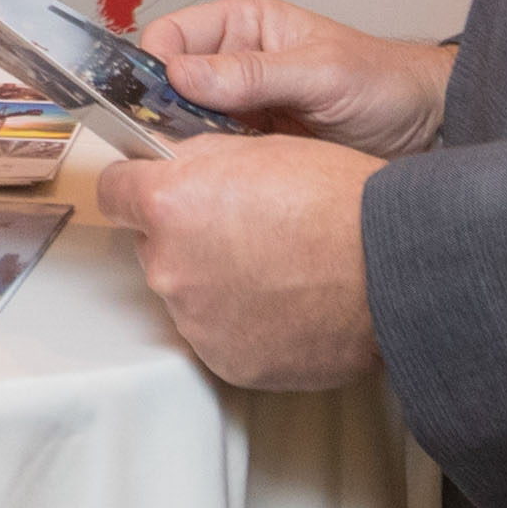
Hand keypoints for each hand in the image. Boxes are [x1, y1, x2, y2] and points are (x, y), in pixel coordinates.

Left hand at [103, 132, 382, 391]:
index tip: (154, 189)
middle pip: (153, 245)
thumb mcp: (259, 147)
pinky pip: (216, 333)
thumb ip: (198, 160)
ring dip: (213, 280)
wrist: (392, 268)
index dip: (139, 185)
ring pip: (186, 292)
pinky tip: (281, 301)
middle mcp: (170, 266)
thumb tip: (170, 163)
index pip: (114, 192)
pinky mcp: (224, 360)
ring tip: (273, 267)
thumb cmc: (339, 203)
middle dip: (185, 235)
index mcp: (169, 205)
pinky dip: (240, 321)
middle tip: (241, 227)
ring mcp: (195, 320)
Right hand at [139, 0, 451, 159]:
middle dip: (167, 114)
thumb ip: (253, 74)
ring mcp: (243, 111)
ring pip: (186, 128)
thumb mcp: (321, 72)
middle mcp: (236, 66)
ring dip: (192, 146)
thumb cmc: (387, 83)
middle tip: (186, 141)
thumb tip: (184, 74)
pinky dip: (215, 171)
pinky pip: (215, 159)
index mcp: (245, 27)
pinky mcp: (254, 150)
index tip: (161, 99)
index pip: (172, 36)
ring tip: (214, 163)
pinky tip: (230, 181)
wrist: (429, 129)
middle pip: (169, 87)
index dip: (156, 66)